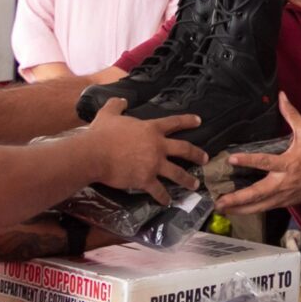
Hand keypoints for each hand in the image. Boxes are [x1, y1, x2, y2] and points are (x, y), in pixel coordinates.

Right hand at [84, 99, 204, 204]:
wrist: (94, 154)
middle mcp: (158, 146)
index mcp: (151, 128)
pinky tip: (168, 202)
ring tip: (195, 185)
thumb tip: (122, 99)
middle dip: (197, 154)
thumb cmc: (102, 133)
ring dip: (187, 179)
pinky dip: (164, 197)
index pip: (174, 122)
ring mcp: (154, 164)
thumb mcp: (109, 113)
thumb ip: (117, 105)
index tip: (199, 121)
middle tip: (206, 159)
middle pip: (184, 149)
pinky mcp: (146, 180)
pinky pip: (159, 190)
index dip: (188, 121)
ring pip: (177, 172)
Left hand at [220, 95, 300, 215]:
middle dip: (238, 198)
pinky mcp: (285, 202)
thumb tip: (281, 96)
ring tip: (222, 209)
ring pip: (260, 206)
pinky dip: (251, 210)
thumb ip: (292, 115)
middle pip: (258, 193)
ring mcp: (284, 195)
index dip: (248, 160)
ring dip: (240, 209)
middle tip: (219, 201)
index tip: (232, 159)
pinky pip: (265, 208)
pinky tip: (238, 211)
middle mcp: (284, 182)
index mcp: (289, 163)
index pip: (265, 162)